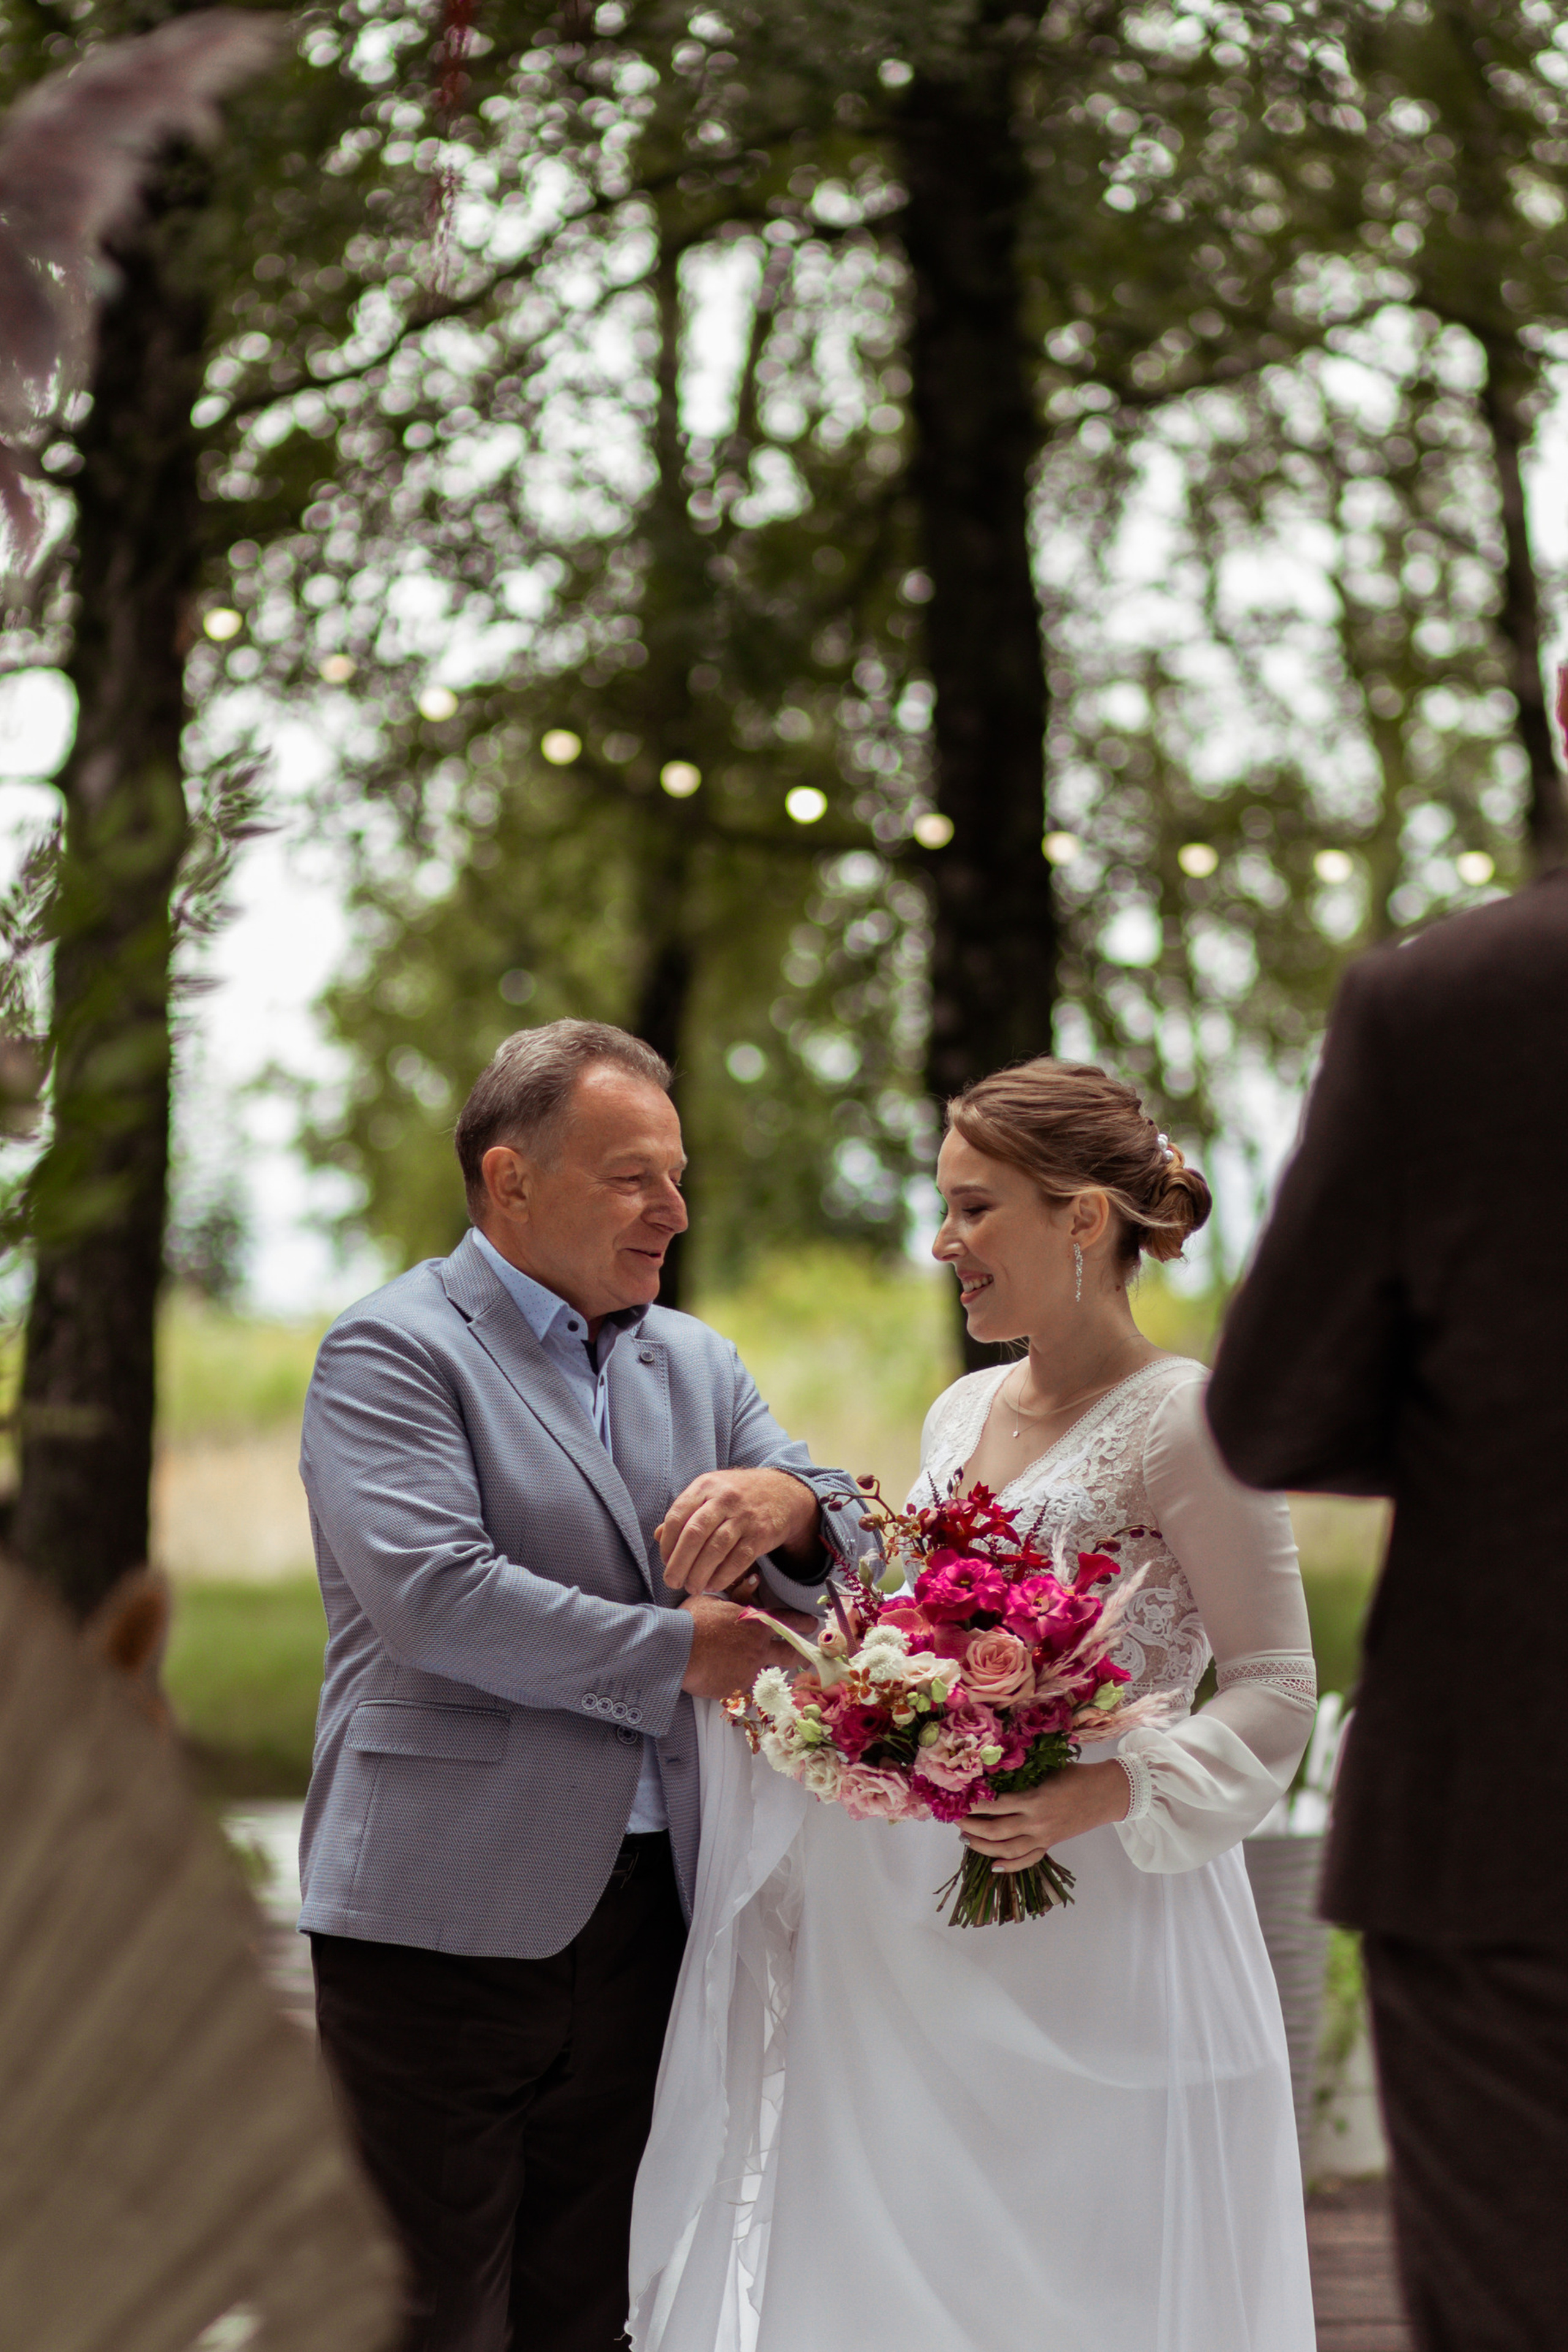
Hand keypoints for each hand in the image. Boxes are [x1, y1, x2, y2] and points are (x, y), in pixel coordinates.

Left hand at [657, 1467, 819, 1594]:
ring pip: (715, 1549)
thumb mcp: (709, 1493)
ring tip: (692, 1587)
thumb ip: (684, 1513)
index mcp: (705, 1486)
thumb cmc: (736, 1496)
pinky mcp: (761, 1534)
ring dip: (699, 1573)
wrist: (783, 1492)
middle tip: (672, 1581)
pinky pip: (738, 1560)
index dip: (668, 1543)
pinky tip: (713, 1584)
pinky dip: (723, 1576)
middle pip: (694, 1534)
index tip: (665, 1561)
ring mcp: (744, 1516)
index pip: (677, 1516)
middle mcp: (724, 1498)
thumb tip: (658, 1537)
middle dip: (679, 1563)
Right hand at [678, 1592, 814, 1698]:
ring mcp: (750, 1670)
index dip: (803, 1623)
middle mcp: (759, 1648)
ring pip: (765, 1672)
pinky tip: (726, 1678)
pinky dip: (737, 1682)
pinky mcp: (737, 1689)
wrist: (677, 1650)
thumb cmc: (693, 1620)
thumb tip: (756, 1579)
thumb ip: (739, 1593)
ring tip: (751, 1667)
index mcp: (756, 1623)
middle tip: (806, 1656)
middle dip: (801, 1654)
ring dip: (762, 1669)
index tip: (811, 1625)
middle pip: (790, 1653)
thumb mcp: (715, 1599)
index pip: (788, 1621)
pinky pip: (743, 1687)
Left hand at [960, 1761, 1130, 1872]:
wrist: (1106, 1794)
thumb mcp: (1047, 1769)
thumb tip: (990, 1772)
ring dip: (983, 1846)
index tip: (957, 1797)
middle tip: (953, 1817)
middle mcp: (1036, 1822)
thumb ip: (1021, 1776)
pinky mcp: (1050, 1844)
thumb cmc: (1076, 1775)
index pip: (995, 1805)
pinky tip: (993, 1866)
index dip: (973, 1803)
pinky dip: (1010, 1866)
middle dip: (970, 1825)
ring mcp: (1043, 1837)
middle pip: (995, 1830)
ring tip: (965, 1837)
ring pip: (1007, 1850)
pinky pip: (1028, 1860)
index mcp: (1034, 1799)